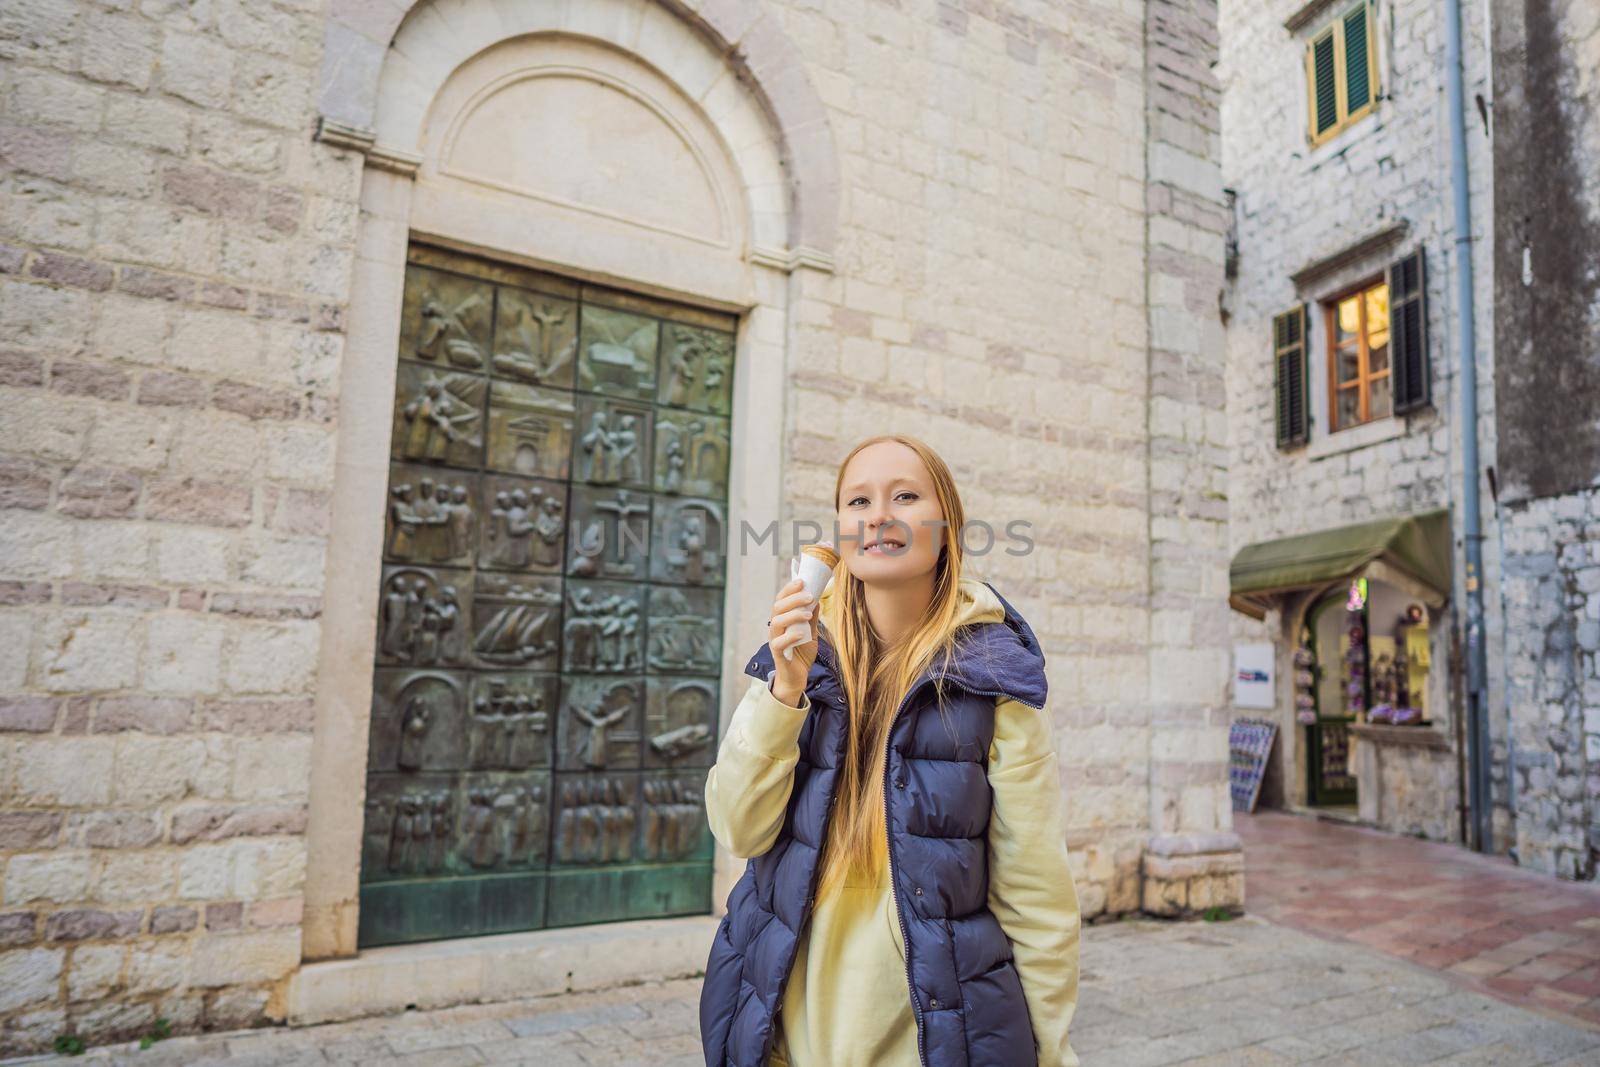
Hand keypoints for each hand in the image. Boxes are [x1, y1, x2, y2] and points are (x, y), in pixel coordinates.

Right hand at [767, 575, 817, 706]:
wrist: (797, 678)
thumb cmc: (802, 653)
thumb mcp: (810, 633)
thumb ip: (811, 618)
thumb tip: (816, 599)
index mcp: (782, 620)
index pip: (781, 600)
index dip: (789, 589)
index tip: (802, 581)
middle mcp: (776, 628)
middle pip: (777, 608)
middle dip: (793, 599)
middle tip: (809, 596)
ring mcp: (775, 641)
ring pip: (776, 622)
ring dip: (792, 615)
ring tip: (807, 614)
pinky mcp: (778, 654)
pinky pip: (779, 643)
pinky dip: (790, 637)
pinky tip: (802, 634)